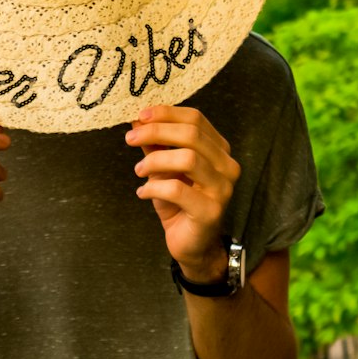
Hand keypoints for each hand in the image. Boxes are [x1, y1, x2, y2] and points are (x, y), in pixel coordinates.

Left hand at [125, 105, 240, 280]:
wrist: (192, 245)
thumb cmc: (179, 204)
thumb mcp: (164, 169)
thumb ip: (155, 145)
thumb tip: (137, 121)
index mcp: (219, 150)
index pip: (196, 119)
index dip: (167, 114)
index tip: (140, 116)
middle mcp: (227, 166)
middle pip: (192, 135)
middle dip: (156, 132)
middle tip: (130, 139)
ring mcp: (222, 189)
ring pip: (187, 159)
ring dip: (154, 161)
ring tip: (139, 171)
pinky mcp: (211, 211)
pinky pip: (177, 190)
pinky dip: (153, 188)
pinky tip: (143, 192)